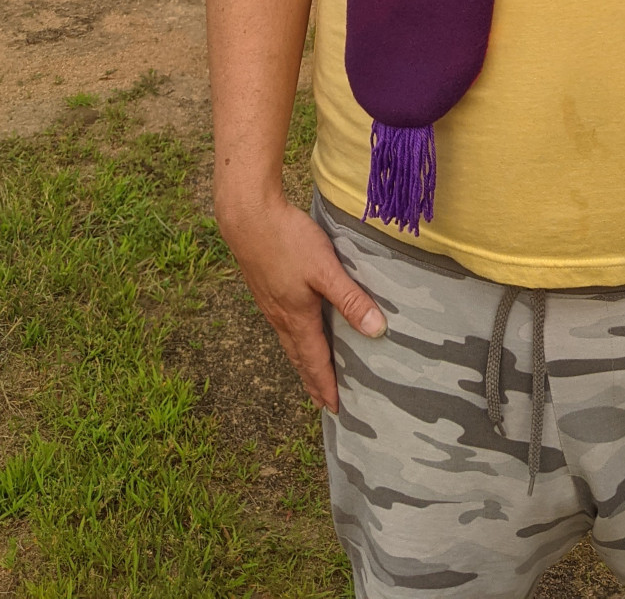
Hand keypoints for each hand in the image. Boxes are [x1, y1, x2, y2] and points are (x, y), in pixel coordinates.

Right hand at [219, 194, 385, 410]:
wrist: (247, 217)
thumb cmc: (287, 240)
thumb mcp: (325, 269)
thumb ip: (350, 299)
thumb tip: (376, 330)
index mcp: (296, 318)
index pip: (315, 361)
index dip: (326, 385)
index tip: (334, 408)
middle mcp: (280, 316)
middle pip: (299, 357)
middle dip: (312, 380)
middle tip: (323, 402)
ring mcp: (269, 302)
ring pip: (288, 341)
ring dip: (302, 361)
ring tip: (311, 372)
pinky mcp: (264, 287)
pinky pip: (281, 324)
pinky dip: (292, 339)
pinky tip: (295, 328)